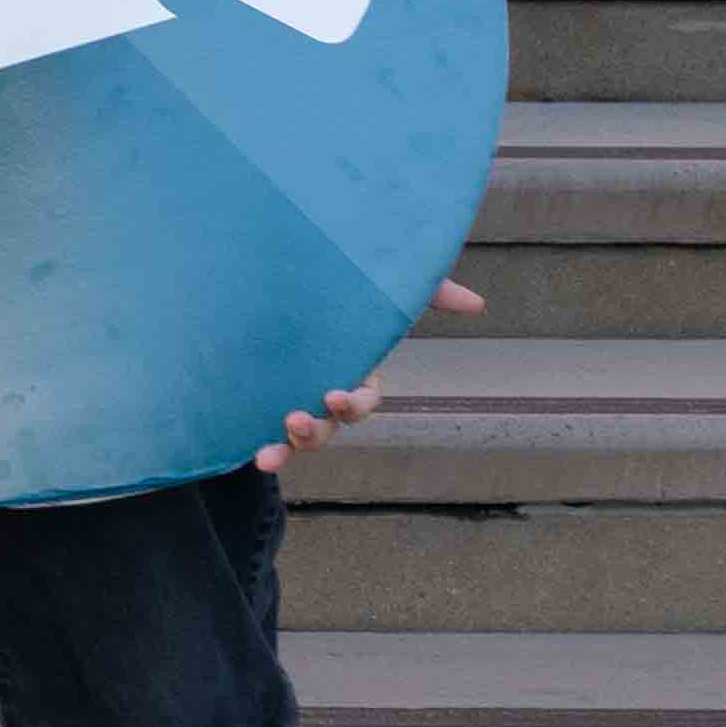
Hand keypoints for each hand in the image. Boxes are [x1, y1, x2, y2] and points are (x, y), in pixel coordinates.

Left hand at [258, 281, 486, 471]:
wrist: (287, 271)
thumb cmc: (347, 288)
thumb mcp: (385, 288)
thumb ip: (430, 292)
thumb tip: (477, 303)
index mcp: (357, 373)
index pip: (363, 401)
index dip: (353, 403)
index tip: (333, 394)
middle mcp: (327, 392)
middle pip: (330, 427)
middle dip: (314, 433)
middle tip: (295, 421)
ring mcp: (297, 396)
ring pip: (300, 437)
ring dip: (288, 447)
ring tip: (268, 453)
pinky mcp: (264, 396)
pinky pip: (263, 429)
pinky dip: (261, 446)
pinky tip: (248, 455)